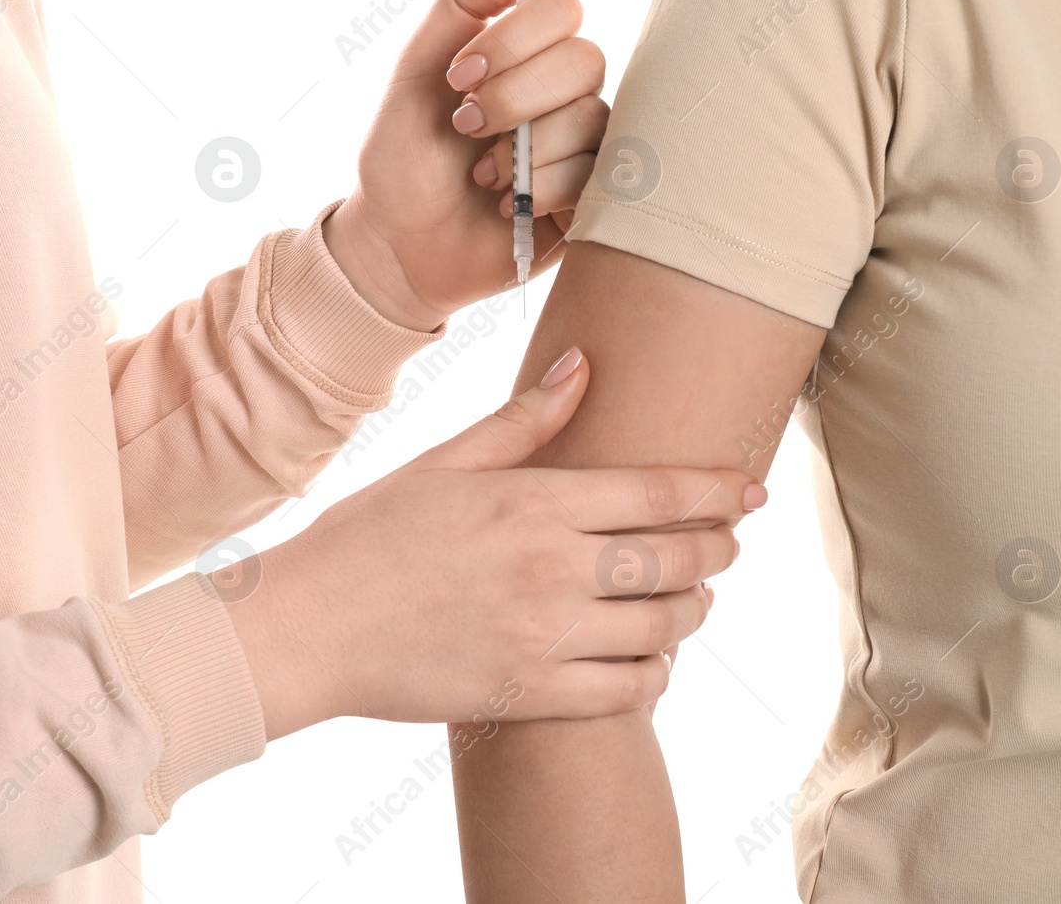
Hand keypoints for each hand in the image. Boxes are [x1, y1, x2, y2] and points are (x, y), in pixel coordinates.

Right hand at [222, 349, 763, 739]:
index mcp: (533, 501)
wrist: (308, 628)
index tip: (751, 490)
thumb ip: (522, 421)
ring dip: (691, 611)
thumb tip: (583, 364)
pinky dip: (654, 675)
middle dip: (718, 549)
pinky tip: (648, 661)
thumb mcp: (442, 463)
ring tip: (689, 601)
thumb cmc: (368, 536)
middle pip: (678, 558)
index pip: (660, 492)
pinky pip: (628, 692)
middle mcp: (551, 569)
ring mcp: (544, 637)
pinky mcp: (530, 696)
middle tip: (726, 545)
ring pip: (664, 627)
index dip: (719, 490)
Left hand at [324, 0, 608, 331]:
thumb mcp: (415, 68)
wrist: (396, 243)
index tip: (459, 74)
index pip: (562, 8)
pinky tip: (507, 204)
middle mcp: (565, 93)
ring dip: (523, 149)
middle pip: (585, 59)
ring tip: (482, 175)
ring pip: (591, 118)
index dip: (514, 37)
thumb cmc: (404, 156)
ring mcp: (583, 146)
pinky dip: (541, 188)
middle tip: (465, 125)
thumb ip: (462, 0)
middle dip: (514, 95)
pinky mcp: (591, 201)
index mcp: (528, 54)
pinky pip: (595, 176)